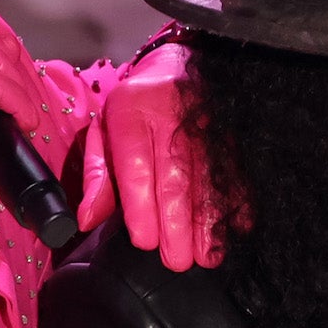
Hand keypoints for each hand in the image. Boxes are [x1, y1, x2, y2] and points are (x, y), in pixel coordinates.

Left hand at [77, 41, 221, 270]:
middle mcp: (172, 121)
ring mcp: (206, 128)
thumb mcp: (103, 132)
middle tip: (178, 261)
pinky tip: (237, 231)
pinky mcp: (230, 137)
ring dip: (211, 222)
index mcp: (133, 116)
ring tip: (208, 256)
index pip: (137, 166)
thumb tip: (87, 220)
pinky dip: (240, 203)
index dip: (142, 205)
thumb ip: (97, 177)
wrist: (178, 66)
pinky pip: (238, 172)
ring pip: (210, 180)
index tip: (145, 241)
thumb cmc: (134, 110)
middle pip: (177, 178)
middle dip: (178, 223)